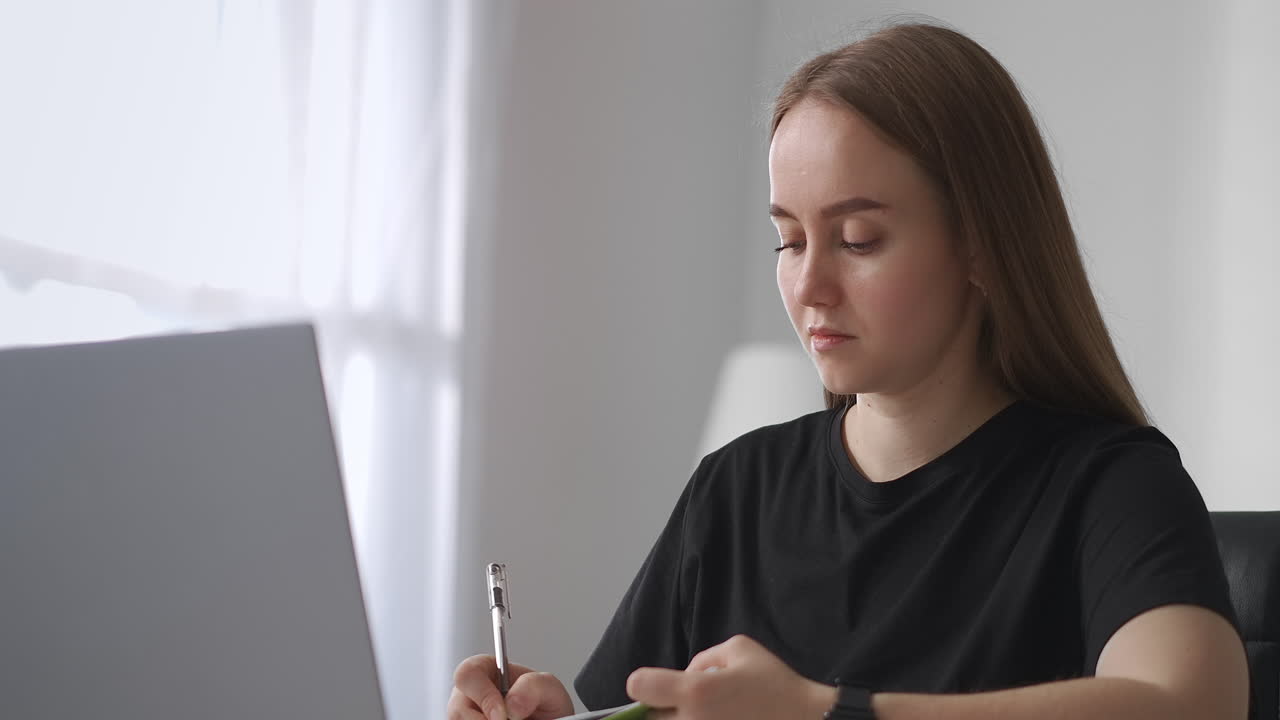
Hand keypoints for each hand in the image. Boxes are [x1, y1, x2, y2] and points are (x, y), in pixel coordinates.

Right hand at [448, 654, 575, 719]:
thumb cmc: (544, 704)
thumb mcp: (548, 687)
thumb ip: (533, 685)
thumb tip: (511, 702)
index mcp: (485, 671)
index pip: (467, 674)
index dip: (482, 695)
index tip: (502, 714)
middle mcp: (469, 694)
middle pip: (457, 708)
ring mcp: (464, 716)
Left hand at [625, 635, 835, 719]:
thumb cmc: (775, 685)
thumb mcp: (740, 649)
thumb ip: (704, 657)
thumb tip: (688, 674)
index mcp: (695, 692)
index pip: (639, 687)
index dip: (644, 683)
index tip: (658, 685)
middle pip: (650, 718)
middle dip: (661, 708)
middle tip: (689, 703)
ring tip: (709, 713)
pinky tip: (721, 719)